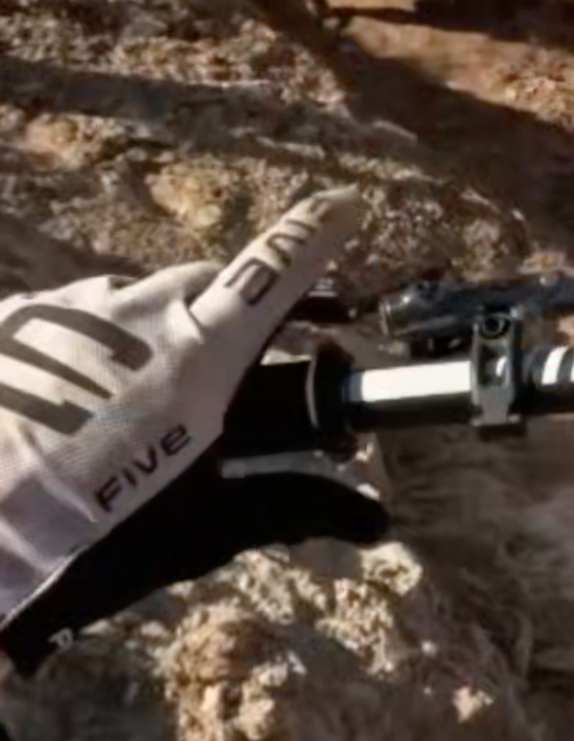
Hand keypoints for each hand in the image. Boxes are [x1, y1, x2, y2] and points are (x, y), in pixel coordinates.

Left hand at [0, 191, 387, 677]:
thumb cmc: (87, 535)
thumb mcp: (199, 530)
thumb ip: (290, 507)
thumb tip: (372, 519)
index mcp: (198, 354)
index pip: (277, 270)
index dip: (318, 234)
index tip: (345, 206)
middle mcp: (139, 310)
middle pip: (207, 286)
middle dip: (231, 314)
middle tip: (232, 368)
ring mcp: (69, 307)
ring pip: (134, 303)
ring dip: (151, 337)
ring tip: (125, 410)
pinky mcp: (16, 316)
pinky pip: (73, 319)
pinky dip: (89, 349)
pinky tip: (67, 406)